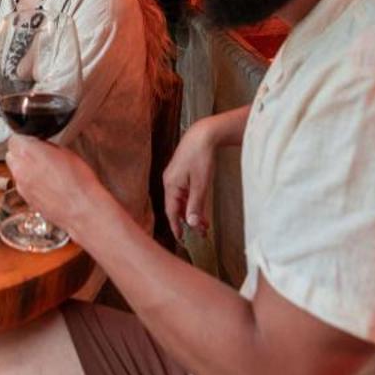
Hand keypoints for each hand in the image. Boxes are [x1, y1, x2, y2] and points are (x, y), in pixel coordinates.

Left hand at [6, 137, 106, 239]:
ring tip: (44, 172)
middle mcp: (20, 169)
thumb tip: (42, 146)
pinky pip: (22, 186)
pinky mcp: (26, 200)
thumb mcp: (66, 152)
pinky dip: (30, 183)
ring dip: (24, 168)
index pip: (14, 139)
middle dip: (21, 153)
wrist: (82, 209)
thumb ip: (47, 146)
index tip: (33, 141)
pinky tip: (46, 186)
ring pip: (15, 171)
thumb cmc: (79, 182)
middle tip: (37, 155)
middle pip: (11, 155)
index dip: (24, 140)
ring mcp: (21, 186)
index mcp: (28, 152)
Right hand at [163, 112, 242, 235]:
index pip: (171, 212)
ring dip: (191, 212)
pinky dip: (192, 202)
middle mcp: (169, 182)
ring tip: (205, 224)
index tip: (182, 240)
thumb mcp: (201, 184)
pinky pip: (184, 193)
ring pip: (181, 201)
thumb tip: (191, 224)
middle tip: (201, 234)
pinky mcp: (180, 173)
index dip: (176, 227)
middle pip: (176, 207)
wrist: (203, 134)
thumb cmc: (201, 156)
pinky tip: (200, 207)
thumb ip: (196, 205)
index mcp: (170, 185)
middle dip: (188, 221)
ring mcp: (174, 177)